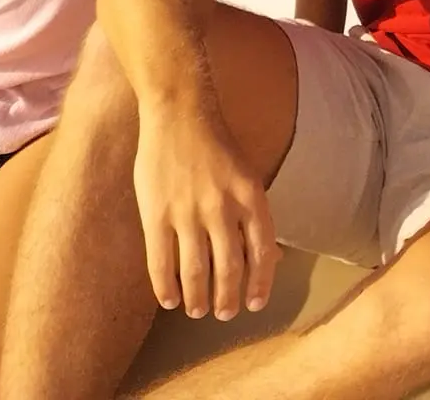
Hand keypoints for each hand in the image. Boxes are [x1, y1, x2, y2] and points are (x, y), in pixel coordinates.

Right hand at [132, 104, 279, 320]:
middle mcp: (222, 208)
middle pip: (229, 267)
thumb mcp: (248, 177)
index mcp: (251, 197)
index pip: (262, 252)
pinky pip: (161, 261)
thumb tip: (273, 257)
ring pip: (195, 270)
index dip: (260, 284)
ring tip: (198, 311)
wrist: (179, 114)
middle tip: (224, 314)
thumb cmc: (217, 147)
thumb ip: (255, 216)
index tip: (256, 305)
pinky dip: (166, 286)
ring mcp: (187, 212)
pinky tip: (170, 300)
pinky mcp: (156, 214)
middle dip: (228, 298)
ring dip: (198, 297)